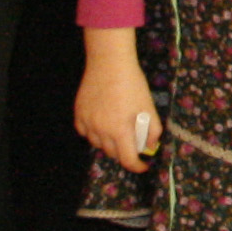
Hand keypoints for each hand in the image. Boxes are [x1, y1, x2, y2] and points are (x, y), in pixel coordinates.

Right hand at [75, 41, 159, 171]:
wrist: (109, 63)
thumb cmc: (133, 84)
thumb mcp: (149, 107)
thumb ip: (152, 130)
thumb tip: (150, 147)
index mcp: (120, 130)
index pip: (128, 160)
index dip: (137, 166)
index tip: (143, 165)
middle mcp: (101, 130)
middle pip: (113, 153)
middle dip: (125, 152)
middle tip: (133, 142)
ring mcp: (87, 122)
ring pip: (98, 144)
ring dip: (109, 143)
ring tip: (117, 130)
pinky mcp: (79, 114)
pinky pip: (85, 132)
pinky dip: (93, 133)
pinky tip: (101, 124)